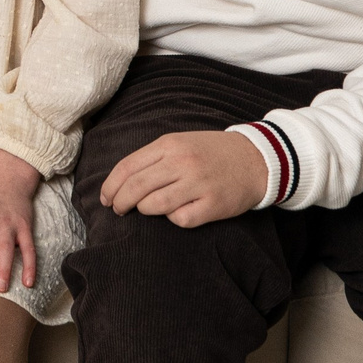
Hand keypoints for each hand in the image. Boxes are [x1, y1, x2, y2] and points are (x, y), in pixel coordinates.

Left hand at [98, 131, 269, 228]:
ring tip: (148, 209)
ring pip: (153, 206)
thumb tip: (120, 182)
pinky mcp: (212, 205)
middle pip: (135, 188)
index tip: (106, 198)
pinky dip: (174, 219)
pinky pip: (180, 220)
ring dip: (145, 211)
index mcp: (169, 144)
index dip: (111, 186)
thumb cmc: (211, 153)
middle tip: (118, 210)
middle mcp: (182, 162)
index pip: (127, 167)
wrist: (256, 159)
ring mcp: (198, 184)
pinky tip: (179, 212)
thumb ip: (152, 159)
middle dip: (121, 203)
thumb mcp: (180, 143)